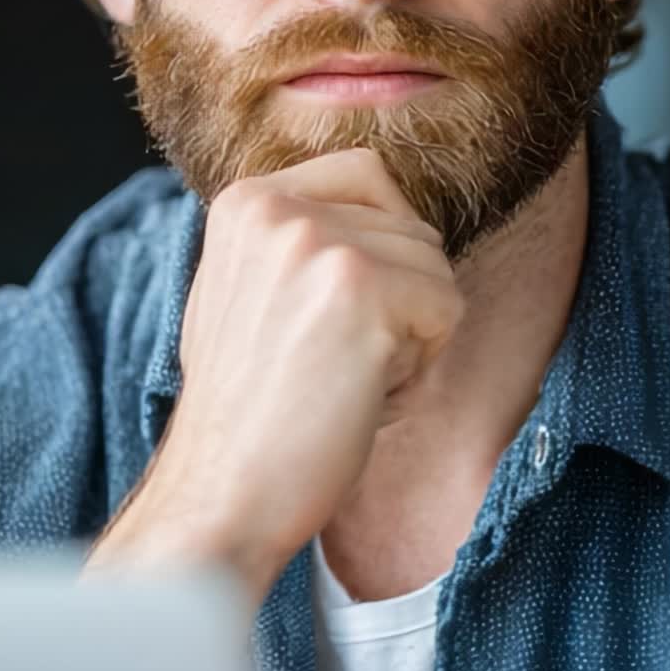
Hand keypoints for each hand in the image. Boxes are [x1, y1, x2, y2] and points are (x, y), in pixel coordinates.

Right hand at [84, 148, 463, 602]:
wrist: (222, 496)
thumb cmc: (246, 409)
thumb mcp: (245, 290)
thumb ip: (293, 238)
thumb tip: (380, 202)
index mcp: (245, 200)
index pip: (366, 174)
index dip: (384, 243)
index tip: (342, 311)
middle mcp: (277, 207)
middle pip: (410, 225)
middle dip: (398, 298)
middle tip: (337, 360)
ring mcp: (317, 244)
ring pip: (434, 266)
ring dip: (411, 333)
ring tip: (346, 377)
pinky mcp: (362, 290)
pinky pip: (447, 309)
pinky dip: (422, 365)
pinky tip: (365, 396)